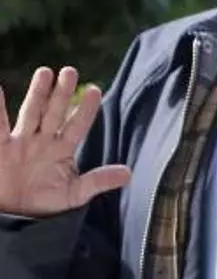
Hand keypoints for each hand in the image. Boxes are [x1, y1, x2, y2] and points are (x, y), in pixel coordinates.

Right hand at [0, 67, 130, 217]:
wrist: (14, 221)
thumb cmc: (45, 205)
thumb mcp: (74, 194)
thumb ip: (98, 181)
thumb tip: (129, 174)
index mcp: (63, 149)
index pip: (78, 125)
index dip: (86, 109)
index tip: (96, 90)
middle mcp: (44, 141)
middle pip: (55, 112)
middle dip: (62, 93)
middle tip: (70, 71)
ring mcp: (22, 142)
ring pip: (32, 113)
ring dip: (38, 94)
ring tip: (45, 72)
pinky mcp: (1, 149)